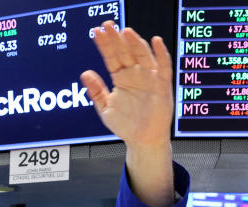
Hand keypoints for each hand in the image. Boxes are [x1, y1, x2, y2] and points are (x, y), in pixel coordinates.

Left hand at [80, 23, 174, 206]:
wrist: (143, 141)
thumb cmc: (126, 125)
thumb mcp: (106, 108)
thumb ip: (96, 91)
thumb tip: (85, 73)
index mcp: (120, 77)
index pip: (111, 56)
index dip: (104, 44)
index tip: (95, 31)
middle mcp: (135, 74)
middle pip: (125, 52)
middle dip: (116, 39)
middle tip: (107, 25)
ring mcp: (149, 77)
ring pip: (142, 55)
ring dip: (135, 43)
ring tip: (125, 32)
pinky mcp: (162, 84)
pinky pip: (163, 66)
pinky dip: (161, 54)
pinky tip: (155, 41)